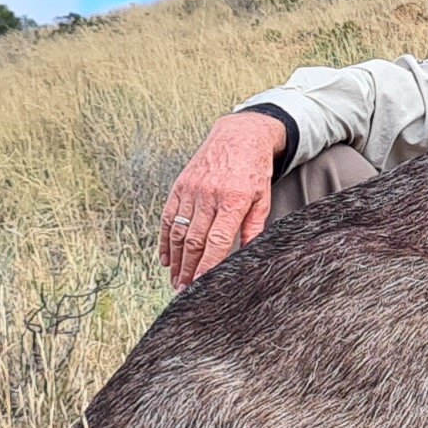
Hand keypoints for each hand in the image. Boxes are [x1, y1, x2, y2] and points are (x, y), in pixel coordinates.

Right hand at [161, 110, 289, 285]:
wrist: (238, 135)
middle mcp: (209, 195)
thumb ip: (254, 226)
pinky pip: (168, 217)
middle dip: (189, 270)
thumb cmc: (254, 169)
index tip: (202, 286)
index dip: (207, 265)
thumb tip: (247, 255)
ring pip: (178, 232)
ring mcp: (192, 190)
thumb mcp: (262, 197)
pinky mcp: (180, 186)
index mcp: (233, 200)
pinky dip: (165, 240)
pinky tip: (166, 259)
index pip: (217, 241)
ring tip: (175, 281)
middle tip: (185, 292)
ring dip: (176, 260)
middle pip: (194, 241)